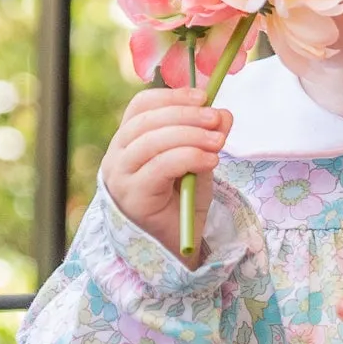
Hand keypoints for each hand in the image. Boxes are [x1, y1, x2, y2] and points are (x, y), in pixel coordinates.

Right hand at [99, 88, 232, 259]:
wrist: (175, 246)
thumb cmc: (181, 203)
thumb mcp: (199, 162)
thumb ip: (208, 137)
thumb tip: (224, 113)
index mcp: (129, 141)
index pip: (141, 106)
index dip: (171, 96)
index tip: (203, 97)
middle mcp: (118, 156)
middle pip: (147, 120)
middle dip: (186, 115)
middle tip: (217, 119)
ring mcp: (121, 176)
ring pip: (152, 141)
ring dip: (191, 135)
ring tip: (219, 142)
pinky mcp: (132, 196)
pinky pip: (160, 166)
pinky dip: (189, 157)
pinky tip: (210, 161)